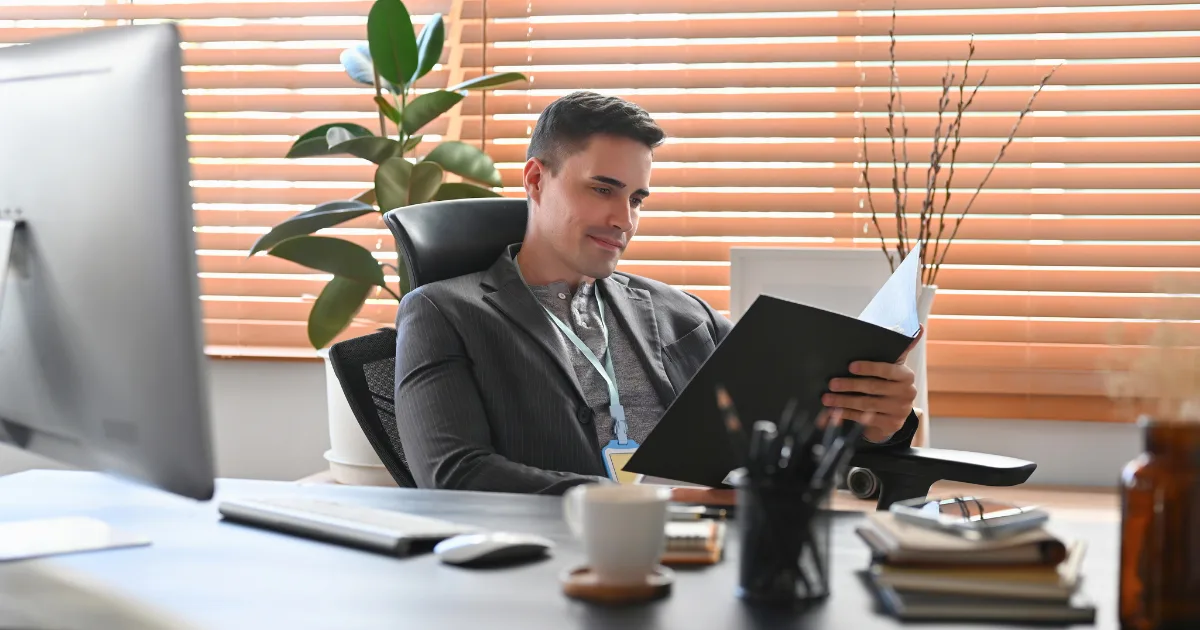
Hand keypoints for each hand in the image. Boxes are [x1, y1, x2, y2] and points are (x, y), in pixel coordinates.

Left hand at [822, 326, 922, 442]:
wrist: (893, 414)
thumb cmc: (888, 384)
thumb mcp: (893, 368)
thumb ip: (899, 349)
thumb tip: (918, 327)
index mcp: (906, 376)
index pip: (887, 370)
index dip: (869, 368)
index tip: (850, 366)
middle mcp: (906, 393)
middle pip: (873, 387)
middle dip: (850, 385)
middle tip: (831, 383)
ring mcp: (899, 411)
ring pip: (866, 404)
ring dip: (844, 401)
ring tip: (827, 397)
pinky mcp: (891, 424)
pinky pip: (865, 419)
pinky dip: (847, 414)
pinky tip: (834, 411)